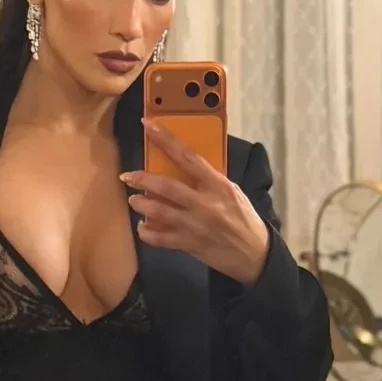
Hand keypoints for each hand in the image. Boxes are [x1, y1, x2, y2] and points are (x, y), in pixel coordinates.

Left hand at [120, 127, 269, 284]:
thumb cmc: (242, 218)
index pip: (187, 156)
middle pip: (166, 186)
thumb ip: (208, 180)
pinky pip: (160, 238)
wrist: (253, 254)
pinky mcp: (189, 244)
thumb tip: (183, 166)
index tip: (147, 126)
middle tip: (128, 176)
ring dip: (140, 204)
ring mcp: (195, 225)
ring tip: (134, 200)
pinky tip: (143, 226)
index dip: (165, 139)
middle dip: (142, 179)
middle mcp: (204, 203)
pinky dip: (146, 232)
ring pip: (158, 212)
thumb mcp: (231, 192)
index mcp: (217, 185)